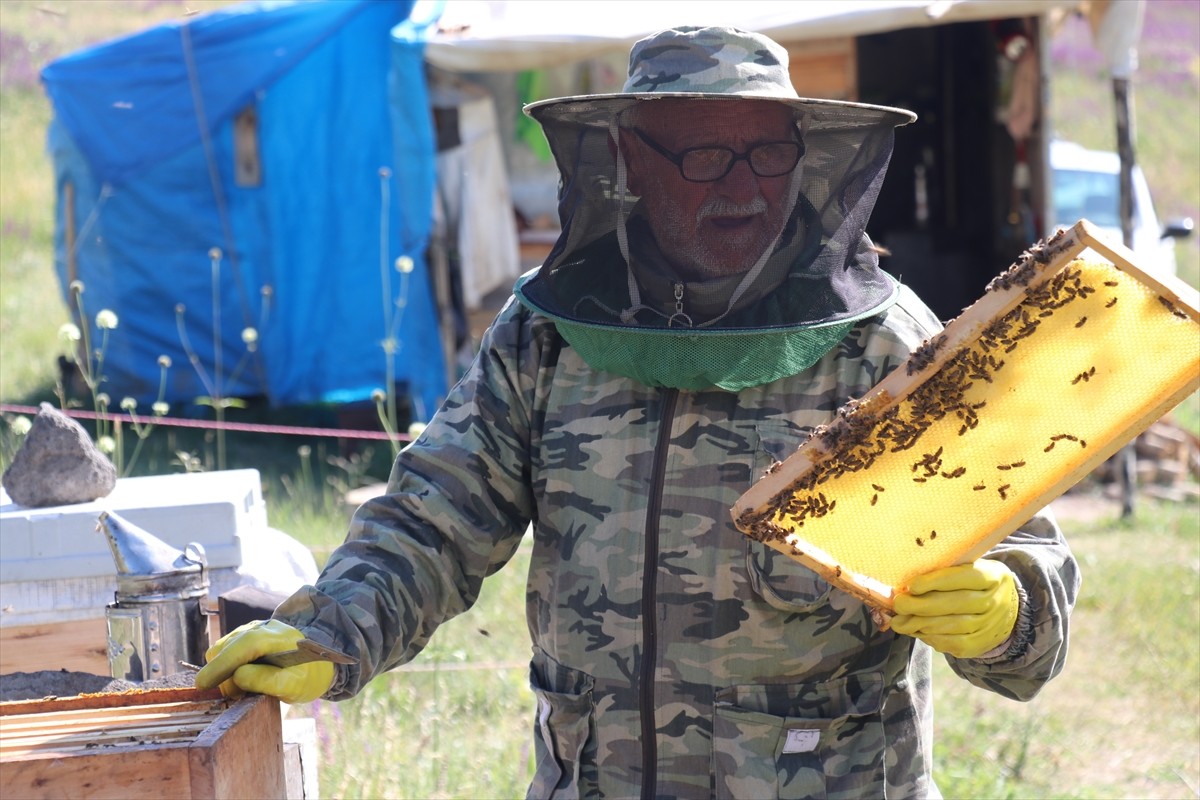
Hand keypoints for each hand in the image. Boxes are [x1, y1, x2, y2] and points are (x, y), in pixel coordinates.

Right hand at [194, 619, 334, 703]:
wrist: (320, 660)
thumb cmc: (308, 674)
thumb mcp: (295, 684)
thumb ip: (267, 681)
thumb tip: (237, 676)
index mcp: (275, 637)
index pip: (242, 647)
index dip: (220, 666)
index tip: (202, 685)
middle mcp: (260, 628)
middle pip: (226, 648)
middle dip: (221, 675)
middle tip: (237, 696)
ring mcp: (251, 629)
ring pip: (221, 649)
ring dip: (223, 671)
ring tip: (243, 688)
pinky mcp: (245, 636)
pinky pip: (225, 651)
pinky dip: (225, 667)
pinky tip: (241, 679)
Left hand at [890, 559, 1019, 658]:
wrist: (1006, 610)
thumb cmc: (975, 584)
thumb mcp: (969, 569)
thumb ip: (944, 571)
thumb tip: (907, 585)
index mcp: (992, 576)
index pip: (962, 578)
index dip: (934, 582)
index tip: (911, 586)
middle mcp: (994, 601)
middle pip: (955, 604)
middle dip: (921, 605)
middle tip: (899, 605)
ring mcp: (989, 625)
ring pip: (952, 626)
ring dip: (921, 624)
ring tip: (900, 621)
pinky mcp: (980, 644)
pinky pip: (953, 643)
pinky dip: (931, 638)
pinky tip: (917, 631)